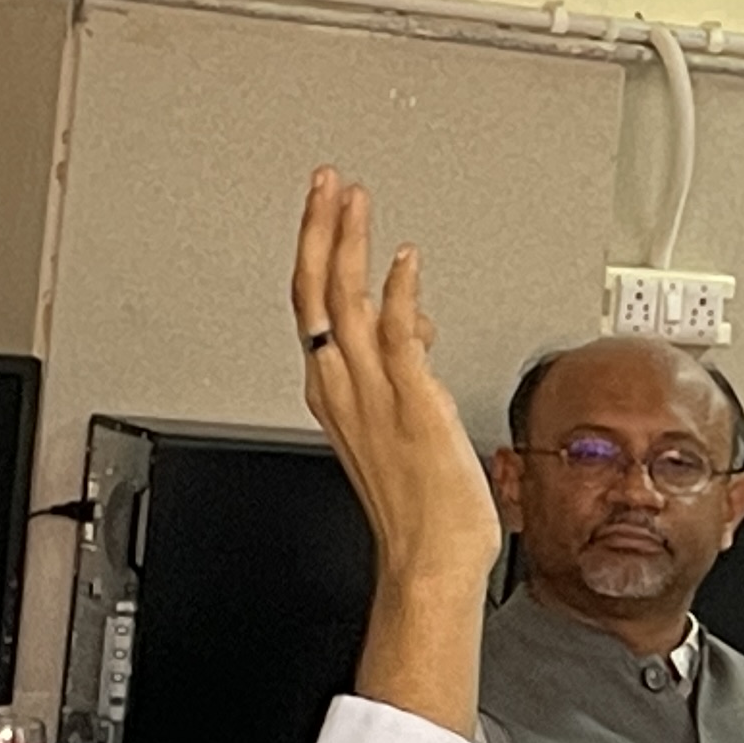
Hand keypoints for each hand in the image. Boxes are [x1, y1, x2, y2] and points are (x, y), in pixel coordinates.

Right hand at [291, 169, 500, 735]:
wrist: (430, 560)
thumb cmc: (424, 505)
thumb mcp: (406, 421)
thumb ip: (405, 368)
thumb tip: (418, 324)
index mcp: (337, 391)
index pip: (313, 305)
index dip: (316, 251)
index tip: (325, 210)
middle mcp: (345, 388)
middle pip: (314, 290)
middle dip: (318, 230)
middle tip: (326, 182)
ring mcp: (375, 396)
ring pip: (343, 302)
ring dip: (347, 244)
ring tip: (353, 198)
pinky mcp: (412, 406)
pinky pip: (397, 339)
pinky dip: (399, 296)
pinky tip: (406, 262)